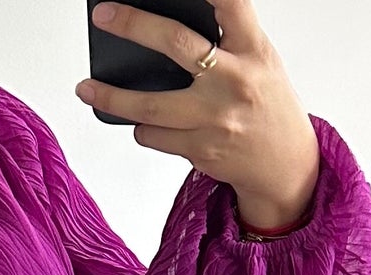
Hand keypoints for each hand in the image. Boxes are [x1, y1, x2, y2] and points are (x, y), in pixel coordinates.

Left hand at [78, 0, 321, 232]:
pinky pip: (154, 136)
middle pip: (176, 43)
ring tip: (86, 88)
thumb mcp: (259, 60)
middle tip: (103, 15)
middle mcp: (234, 80)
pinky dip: (142, 128)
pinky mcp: (200, 150)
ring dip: (112, 97)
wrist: (284, 164)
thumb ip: (226, 39)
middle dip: (134, 25)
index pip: (230, 3)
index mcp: (253, 49)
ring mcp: (215, 118)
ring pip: (150, 105)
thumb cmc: (264, 104)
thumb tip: (166, 26)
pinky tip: (142, 122)